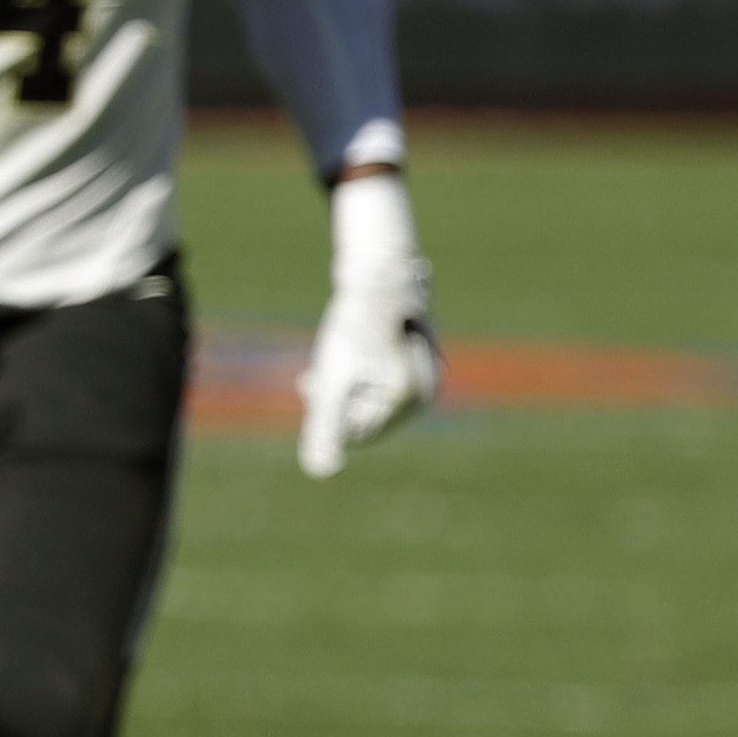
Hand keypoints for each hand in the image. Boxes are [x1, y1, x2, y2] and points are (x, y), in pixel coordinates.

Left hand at [299, 171, 437, 478]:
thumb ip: (326, 426)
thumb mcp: (333, 378)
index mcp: (411, 397)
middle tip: (312, 380)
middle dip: (335, 401)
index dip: (328, 415)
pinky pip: (378, 372)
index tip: (314, 386)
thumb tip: (319, 472)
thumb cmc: (354, 323)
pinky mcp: (412, 348)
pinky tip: (326, 365)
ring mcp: (422, 366)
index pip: (360, 431)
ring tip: (315, 376)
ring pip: (367, 392)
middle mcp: (425, 386)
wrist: (376, 265)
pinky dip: (351, 371)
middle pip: (365, 412)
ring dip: (339, 387)